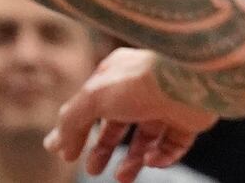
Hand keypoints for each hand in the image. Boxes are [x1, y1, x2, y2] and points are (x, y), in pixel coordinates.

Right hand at [48, 48, 216, 182]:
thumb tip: (53, 144)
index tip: (68, 154)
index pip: (94, 104)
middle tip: (93, 169)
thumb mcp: (93, 99)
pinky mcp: (190, 119)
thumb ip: (71, 121)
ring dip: (132, 160)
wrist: (191, 81)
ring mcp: (168, 102)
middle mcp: (143, 87)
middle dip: (104, 149)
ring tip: (121, 177)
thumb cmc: (140, 82)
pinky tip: (151, 158)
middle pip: (119, 124)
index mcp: (118, 73)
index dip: (79, 130)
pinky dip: (161, 157)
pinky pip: (173, 145)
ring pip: (147, 139)